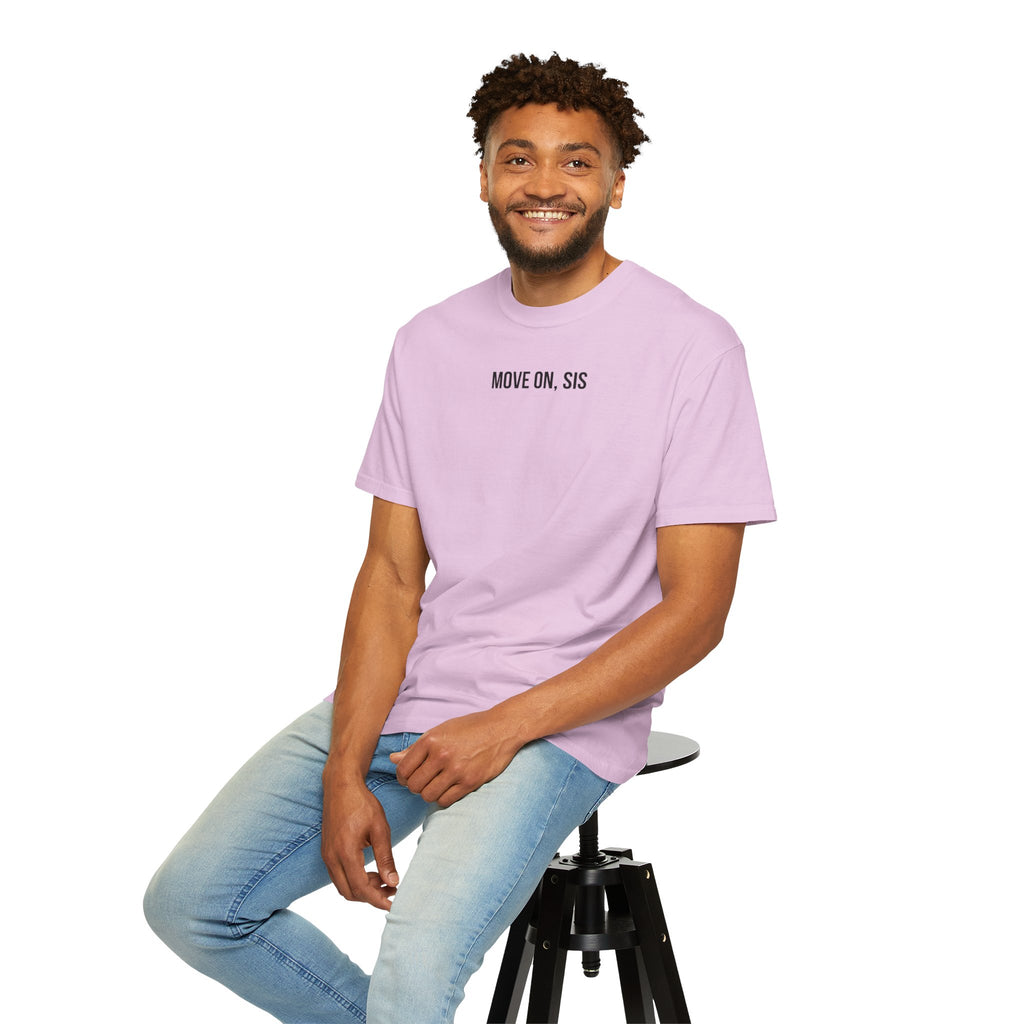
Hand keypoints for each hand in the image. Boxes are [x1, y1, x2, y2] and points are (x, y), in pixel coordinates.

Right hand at [320, 771, 398, 909]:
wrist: (341, 786)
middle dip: (371, 897)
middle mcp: (331, 857)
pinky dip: (355, 880)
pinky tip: (371, 871)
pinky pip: (339, 876)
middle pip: (349, 893)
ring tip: (384, 880)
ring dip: (363, 889)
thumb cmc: (362, 803)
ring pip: (343, 886)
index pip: (360, 888)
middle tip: (392, 891)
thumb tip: (393, 883)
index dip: (377, 900)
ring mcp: (327, 855)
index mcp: (345, 852)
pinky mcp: (327, 852)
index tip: (393, 904)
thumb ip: (385, 857)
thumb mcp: (380, 828)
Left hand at [390, 711, 521, 807]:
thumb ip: (416, 748)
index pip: (403, 769)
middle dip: (415, 787)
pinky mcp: (470, 782)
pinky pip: (445, 801)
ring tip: (436, 785)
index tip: (409, 777)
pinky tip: (448, 789)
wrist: (501, 728)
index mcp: (431, 740)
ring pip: (428, 795)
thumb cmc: (470, 727)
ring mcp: (456, 770)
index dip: (402, 777)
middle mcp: (441, 755)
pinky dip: (443, 798)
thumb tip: (393, 759)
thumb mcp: (441, 731)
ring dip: (429, 794)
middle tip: (423, 782)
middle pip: (414, 785)